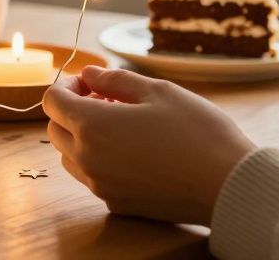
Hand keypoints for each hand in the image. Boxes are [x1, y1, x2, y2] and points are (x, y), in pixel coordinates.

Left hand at [42, 66, 253, 225]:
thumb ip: (114, 79)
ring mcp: (100, 186)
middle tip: (107, 100)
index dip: (68, 86)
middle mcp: (87, 159)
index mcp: (92, 126)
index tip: (93, 83)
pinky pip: (92, 178)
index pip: (52, 101)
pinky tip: (132, 151)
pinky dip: (99, 160)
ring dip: (82, 137)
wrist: (227, 184)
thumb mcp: (156, 90)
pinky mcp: (116, 204)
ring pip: (70, 156)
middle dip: (72, 110)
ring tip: (121, 124)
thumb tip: (89, 74)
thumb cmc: (196, 131)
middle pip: (55, 130)